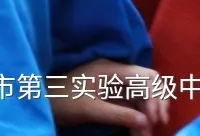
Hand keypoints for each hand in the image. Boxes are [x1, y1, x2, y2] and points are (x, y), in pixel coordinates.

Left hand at [51, 60, 169, 135]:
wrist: (42, 102)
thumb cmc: (62, 101)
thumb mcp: (90, 109)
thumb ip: (119, 114)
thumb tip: (146, 122)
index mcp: (110, 70)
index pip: (146, 76)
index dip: (156, 96)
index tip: (153, 118)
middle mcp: (115, 74)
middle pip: (149, 85)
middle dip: (156, 105)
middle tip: (156, 125)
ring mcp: (113, 85)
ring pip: (142, 97)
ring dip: (147, 116)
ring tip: (145, 135)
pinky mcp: (111, 97)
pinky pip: (132, 106)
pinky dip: (137, 119)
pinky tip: (137, 133)